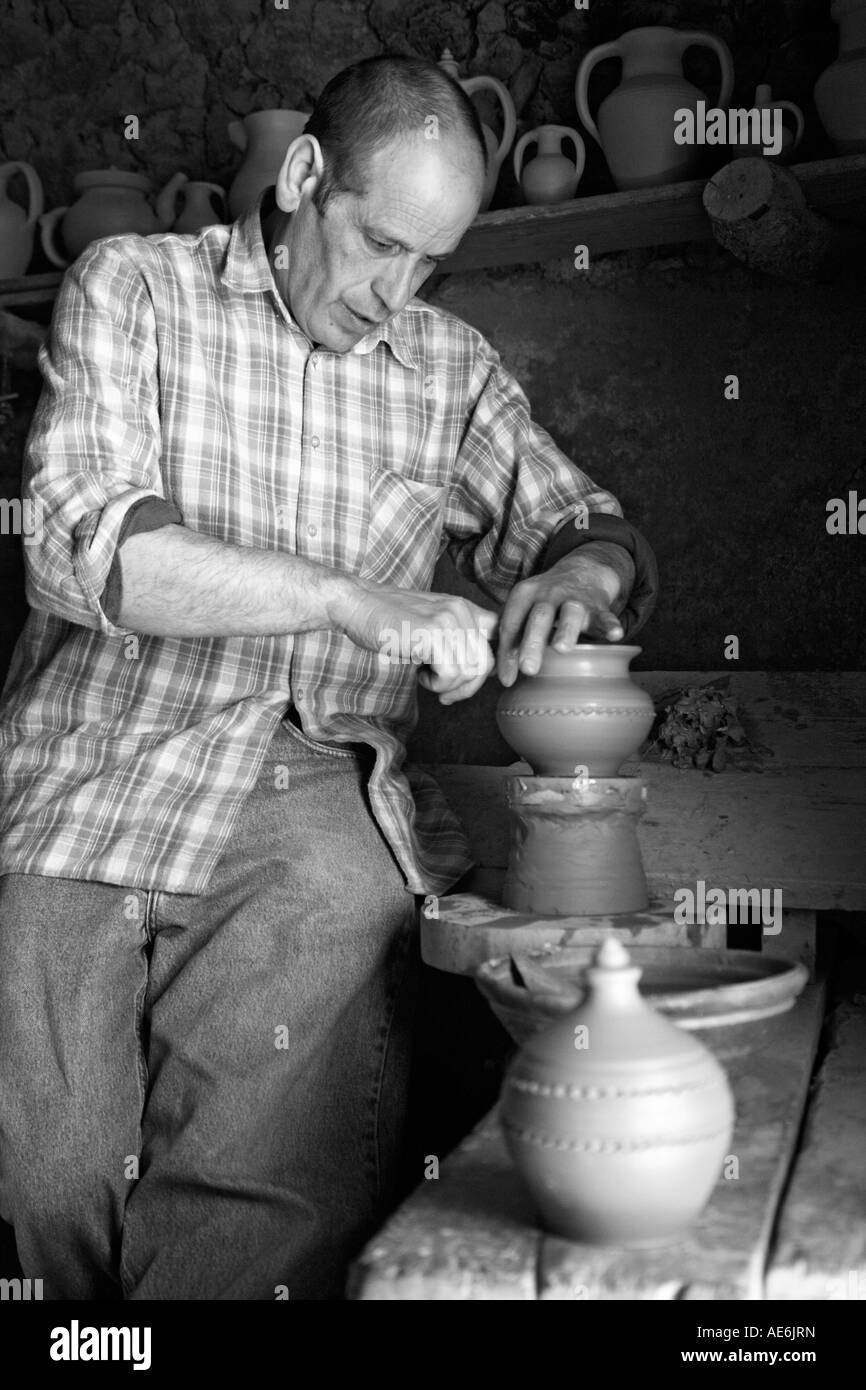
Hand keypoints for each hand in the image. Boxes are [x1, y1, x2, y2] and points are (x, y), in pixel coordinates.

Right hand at [333, 577, 497, 703]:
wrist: (358, 605)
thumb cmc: (388, 622)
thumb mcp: (431, 626)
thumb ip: (457, 640)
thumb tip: (483, 674)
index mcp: (465, 607)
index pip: (499, 637)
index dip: (491, 664)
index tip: (470, 681)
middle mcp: (462, 611)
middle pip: (486, 663)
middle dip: (467, 687)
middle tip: (444, 693)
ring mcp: (450, 620)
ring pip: (469, 672)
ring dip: (447, 685)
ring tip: (426, 676)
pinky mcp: (434, 634)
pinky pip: (451, 674)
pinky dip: (435, 683)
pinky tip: (419, 673)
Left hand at [497, 550, 625, 686]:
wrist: (582, 571)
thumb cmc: (547, 601)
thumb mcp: (525, 611)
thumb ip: (513, 639)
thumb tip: (500, 676)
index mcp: (524, 595)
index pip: (512, 624)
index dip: (507, 652)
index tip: (507, 680)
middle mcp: (548, 594)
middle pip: (538, 617)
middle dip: (532, 642)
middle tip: (528, 668)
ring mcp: (574, 599)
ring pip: (570, 613)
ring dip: (566, 630)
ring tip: (562, 649)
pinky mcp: (598, 605)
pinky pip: (605, 615)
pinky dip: (610, 625)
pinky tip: (614, 635)